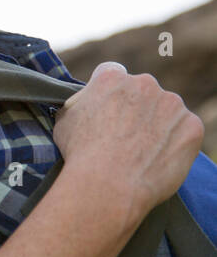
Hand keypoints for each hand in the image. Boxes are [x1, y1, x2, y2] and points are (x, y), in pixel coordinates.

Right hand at [53, 61, 203, 223]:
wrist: (108, 183)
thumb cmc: (80, 154)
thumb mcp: (65, 119)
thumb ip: (82, 102)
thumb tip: (87, 101)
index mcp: (112, 77)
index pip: (113, 73)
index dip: (109, 92)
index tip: (107, 109)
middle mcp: (144, 83)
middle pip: (142, 91)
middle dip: (135, 108)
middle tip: (124, 136)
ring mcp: (172, 104)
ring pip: (166, 110)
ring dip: (157, 124)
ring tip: (141, 152)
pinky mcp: (192, 126)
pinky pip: (185, 131)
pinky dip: (175, 142)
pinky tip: (157, 159)